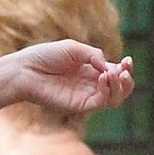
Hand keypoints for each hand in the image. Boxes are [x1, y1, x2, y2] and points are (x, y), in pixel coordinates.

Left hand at [7, 41, 134, 116]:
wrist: (25, 70)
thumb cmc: (46, 56)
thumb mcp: (74, 49)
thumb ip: (94, 55)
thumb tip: (110, 67)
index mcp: (89, 70)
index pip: (115, 73)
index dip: (125, 68)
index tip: (128, 60)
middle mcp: (89, 84)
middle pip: (119, 88)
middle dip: (127, 79)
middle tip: (125, 70)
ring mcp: (84, 96)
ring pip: (114, 98)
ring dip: (120, 86)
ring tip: (113, 73)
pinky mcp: (78, 105)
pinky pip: (101, 102)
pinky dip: (107, 90)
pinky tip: (103, 77)